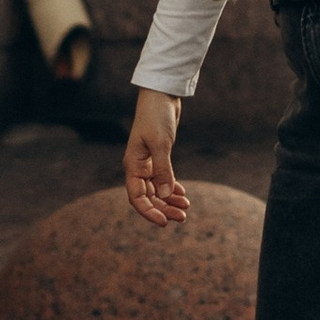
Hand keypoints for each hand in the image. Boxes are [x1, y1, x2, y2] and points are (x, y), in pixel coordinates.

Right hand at [124, 90, 189, 227]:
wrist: (162, 96)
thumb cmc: (157, 117)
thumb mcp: (161, 144)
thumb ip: (163, 170)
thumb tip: (166, 196)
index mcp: (133, 166)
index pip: (137, 197)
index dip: (149, 212)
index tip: (164, 222)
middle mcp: (138, 167)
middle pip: (149, 196)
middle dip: (164, 208)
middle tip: (183, 217)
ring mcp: (148, 163)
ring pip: (157, 189)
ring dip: (169, 200)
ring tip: (186, 207)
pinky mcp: (159, 157)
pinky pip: (163, 179)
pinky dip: (172, 187)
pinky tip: (182, 193)